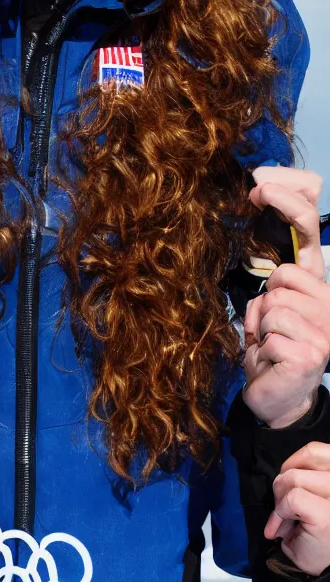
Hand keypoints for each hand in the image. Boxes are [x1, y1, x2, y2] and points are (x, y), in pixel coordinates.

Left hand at [243, 167, 328, 427]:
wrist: (277, 395)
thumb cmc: (270, 343)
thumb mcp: (270, 299)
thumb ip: (272, 269)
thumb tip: (258, 217)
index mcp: (317, 281)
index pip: (310, 224)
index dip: (287, 198)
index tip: (258, 186)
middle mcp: (328, 301)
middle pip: (284, 273)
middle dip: (267, 295)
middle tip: (268, 311)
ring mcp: (325, 329)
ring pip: (272, 303)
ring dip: (260, 325)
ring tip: (268, 341)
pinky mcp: (312, 354)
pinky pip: (268, 333)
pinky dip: (261, 347)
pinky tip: (272, 359)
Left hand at [265, 441, 329, 575]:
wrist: (324, 573)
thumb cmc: (319, 537)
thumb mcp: (315, 495)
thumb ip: (306, 477)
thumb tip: (283, 474)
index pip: (317, 449)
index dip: (295, 462)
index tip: (289, 484)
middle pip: (303, 462)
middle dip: (283, 484)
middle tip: (284, 509)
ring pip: (294, 478)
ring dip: (280, 499)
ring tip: (284, 520)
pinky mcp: (326, 515)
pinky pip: (291, 498)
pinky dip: (280, 513)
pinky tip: (282, 530)